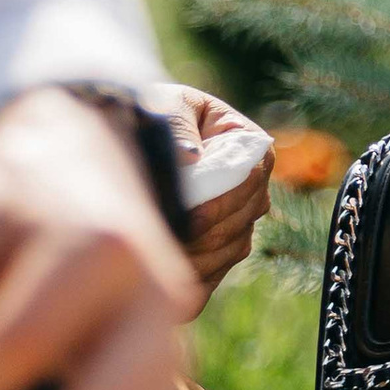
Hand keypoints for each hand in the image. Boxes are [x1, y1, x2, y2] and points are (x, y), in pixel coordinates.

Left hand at [161, 83, 274, 296]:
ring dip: (196, 258)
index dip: (223, 199)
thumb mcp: (165, 108)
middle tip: (162, 244)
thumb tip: (191, 157)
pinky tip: (160, 277)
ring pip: (230, 250)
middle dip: (204, 234)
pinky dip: (190, 280)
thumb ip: (177, 129)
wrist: (137, 139)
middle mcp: (252, 187)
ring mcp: (239, 222)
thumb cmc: (155, 114)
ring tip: (155, 261)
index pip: (250, 176)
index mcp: (248, 144)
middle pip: (242, 219)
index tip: (189, 214)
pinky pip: (213, 276)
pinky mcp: (218, 252)